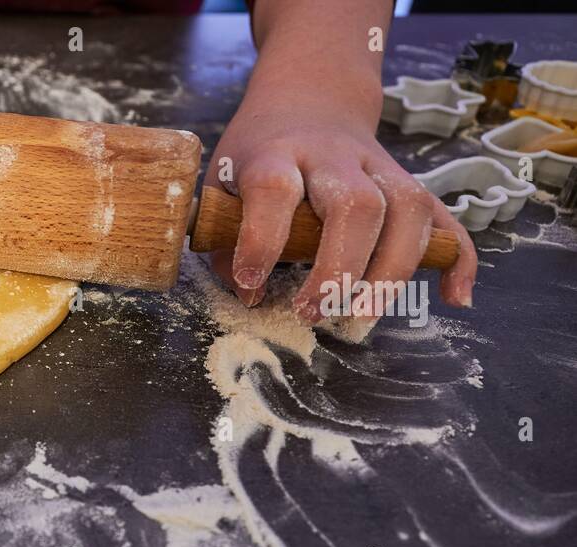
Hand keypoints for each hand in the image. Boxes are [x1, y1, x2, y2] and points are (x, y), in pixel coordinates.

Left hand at [203, 99, 476, 318]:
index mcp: (277, 154)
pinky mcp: (409, 181)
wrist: (308, 96)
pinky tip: (453, 297)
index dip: (263, 239)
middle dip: (340, 268)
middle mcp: (333, 157)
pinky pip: (446, 216)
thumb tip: (251, 296)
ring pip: (408, 208)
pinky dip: (456, 258)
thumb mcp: (223, 183)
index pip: (275, 190)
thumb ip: (226, 241)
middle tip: (313, 312)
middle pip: (356, 204)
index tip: (252, 283)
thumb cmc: (258, 154)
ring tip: (363, 314)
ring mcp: (379, 165)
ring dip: (393, 270)